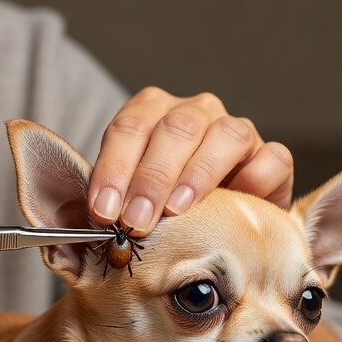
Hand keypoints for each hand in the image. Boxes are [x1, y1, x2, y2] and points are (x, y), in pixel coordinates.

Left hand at [88, 87, 294, 237]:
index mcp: (152, 113)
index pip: (129, 128)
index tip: (104, 210)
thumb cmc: (161, 212)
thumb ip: (101, 199)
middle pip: (174, 130)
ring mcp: (236, 131)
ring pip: (224, 135)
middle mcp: (195, 113)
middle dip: (151, 178)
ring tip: (178, 209)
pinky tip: (236, 203)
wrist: (216, 228)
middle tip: (137, 219)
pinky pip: (271, 157)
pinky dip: (254, 179)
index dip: (114, 168)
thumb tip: (70, 211)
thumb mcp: (125, 200)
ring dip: (197, 174)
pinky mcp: (271, 156)